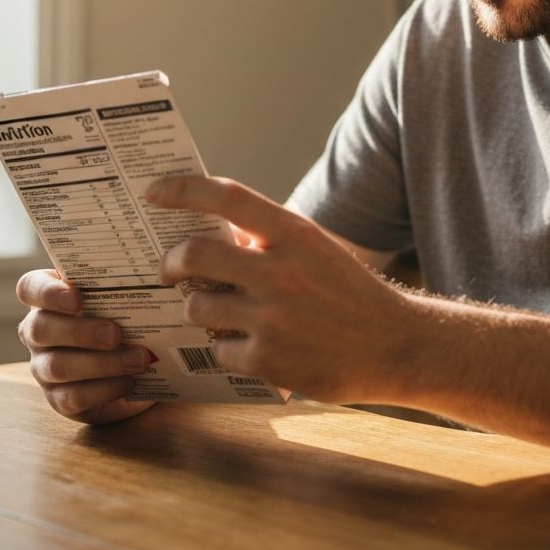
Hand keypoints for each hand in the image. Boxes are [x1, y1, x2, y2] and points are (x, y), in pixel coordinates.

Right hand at [15, 269, 156, 423]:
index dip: (47, 292)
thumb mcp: (124, 298)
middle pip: (39, 328)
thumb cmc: (126, 318)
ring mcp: (43, 367)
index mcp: (50, 298)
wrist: (136, 364)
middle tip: (115, 333)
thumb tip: (156, 276)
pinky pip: (72, 397)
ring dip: (101, 363)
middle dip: (79, 331)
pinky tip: (130, 380)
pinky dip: (105, 389)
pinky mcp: (58, 398)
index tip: (77, 297)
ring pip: (57, 366)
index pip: (30, 287)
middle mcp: (38, 331)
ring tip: (137, 360)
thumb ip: (126, 285)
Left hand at [147, 175, 415, 402]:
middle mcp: (280, 270)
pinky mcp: (268, 360)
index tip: (154, 191)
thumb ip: (268, 239)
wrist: (395, 345)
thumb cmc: (348, 292)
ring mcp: (272, 317)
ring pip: (197, 306)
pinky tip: (247, 345)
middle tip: (167, 269)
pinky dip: (225, 346)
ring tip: (211, 311)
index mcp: (294, 233)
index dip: (183, 190)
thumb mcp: (315, 250)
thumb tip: (212, 235)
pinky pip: (218, 347)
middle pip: (194, 255)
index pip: (226, 197)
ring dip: (196, 308)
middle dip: (169, 263)